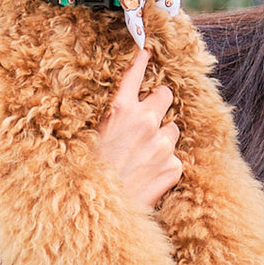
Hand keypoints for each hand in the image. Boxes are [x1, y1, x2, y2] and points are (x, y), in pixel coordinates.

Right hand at [95, 48, 181, 207]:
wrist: (98, 213)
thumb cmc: (88, 175)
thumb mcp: (89, 138)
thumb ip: (109, 119)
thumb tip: (119, 110)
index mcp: (120, 110)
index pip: (135, 74)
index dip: (142, 60)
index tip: (147, 51)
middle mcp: (145, 122)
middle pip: (165, 95)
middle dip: (158, 103)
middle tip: (146, 119)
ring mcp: (163, 144)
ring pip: (172, 128)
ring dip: (162, 136)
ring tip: (143, 155)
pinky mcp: (174, 167)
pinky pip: (176, 157)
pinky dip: (166, 164)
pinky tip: (148, 175)